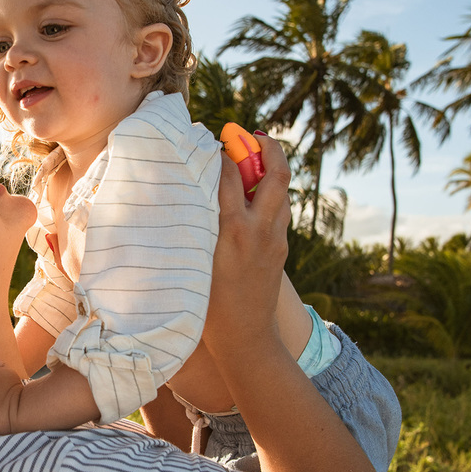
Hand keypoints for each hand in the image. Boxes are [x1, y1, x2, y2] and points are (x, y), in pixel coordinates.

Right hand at [203, 134, 291, 364]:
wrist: (245, 337)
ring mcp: (275, 238)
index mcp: (231, 230)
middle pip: (275, 173)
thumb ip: (196, 225)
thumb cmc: (208, 304)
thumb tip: (189, 194)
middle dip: (267, 147)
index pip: (228, 175)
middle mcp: (258, 229)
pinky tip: (253, 194)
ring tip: (253, 157)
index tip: (209, 142)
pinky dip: (269, 192)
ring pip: (282, 190)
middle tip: (252, 134)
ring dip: (271, 169)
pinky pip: (279, 209)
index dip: (220, 154)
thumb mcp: (194, 260)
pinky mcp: (281, 248)